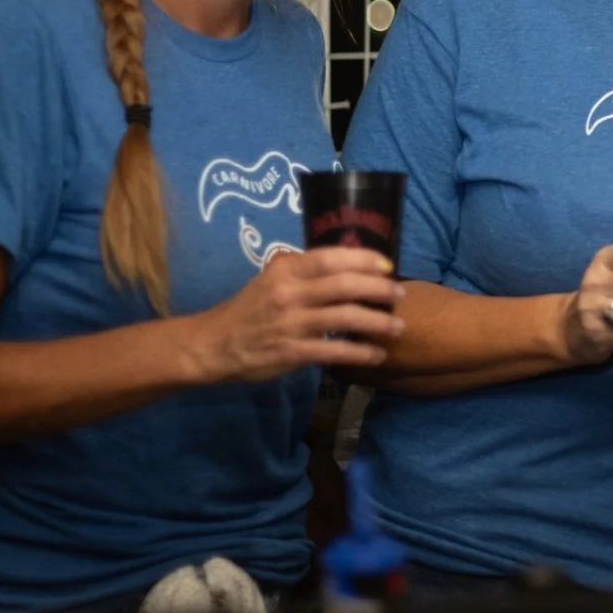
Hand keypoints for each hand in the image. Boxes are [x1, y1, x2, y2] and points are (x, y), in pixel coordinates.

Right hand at [187, 247, 405, 381]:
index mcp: (286, 270)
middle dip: (378, 288)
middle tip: (399, 294)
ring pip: (345, 317)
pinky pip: (334, 351)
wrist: (213, 344)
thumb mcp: (272, 279)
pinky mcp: (291, 352)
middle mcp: (289, 292)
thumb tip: (348, 263)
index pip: (331, 257)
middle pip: (345, 285)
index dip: (363, 259)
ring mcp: (291, 323)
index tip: (387, 264)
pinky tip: (376, 355)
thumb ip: (304, 271)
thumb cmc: (250, 309)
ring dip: (377, 322)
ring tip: (397, 327)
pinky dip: (360, 353)